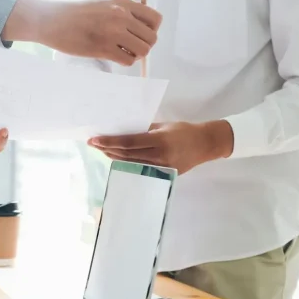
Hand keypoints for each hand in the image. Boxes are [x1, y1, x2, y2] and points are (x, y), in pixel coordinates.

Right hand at [2, 0, 161, 65]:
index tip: (139, 34)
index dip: (151, 30)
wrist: (53, 19)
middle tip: (130, 46)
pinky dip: (124, 61)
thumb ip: (124, 13)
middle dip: (144, 45)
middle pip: (151, 38)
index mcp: (123, 3)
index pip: (155, 19)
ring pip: (143, 51)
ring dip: (135, 54)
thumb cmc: (77, 13)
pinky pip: (127, 60)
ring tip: (121, 51)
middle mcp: (121, 16)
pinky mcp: (103, 48)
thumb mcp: (104, 4)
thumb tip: (142, 30)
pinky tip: (112, 55)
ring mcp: (112, 32)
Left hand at [87, 121, 234, 174]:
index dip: (109, 142)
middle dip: (107, 149)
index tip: (95, 139)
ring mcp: (160, 167)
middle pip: (126, 154)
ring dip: (114, 157)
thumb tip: (123, 130)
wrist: (205, 144)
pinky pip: (140, 168)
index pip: (128, 142)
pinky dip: (126, 163)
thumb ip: (144, 129)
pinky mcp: (162, 173)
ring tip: (101, 150)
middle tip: (93, 144)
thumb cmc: (184, 130)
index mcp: (159, 140)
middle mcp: (159, 156)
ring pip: (131, 163)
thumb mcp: (164, 125)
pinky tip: (117, 158)